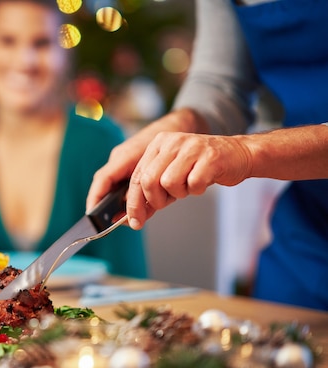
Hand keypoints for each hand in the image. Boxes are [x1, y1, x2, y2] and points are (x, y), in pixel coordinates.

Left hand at [126, 131, 250, 228]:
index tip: (134, 222)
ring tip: (189, 186)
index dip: (133, 203)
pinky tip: (203, 182)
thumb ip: (151, 195)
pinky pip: (193, 184)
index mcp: (158, 144)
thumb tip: (132, 219)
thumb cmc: (201, 168)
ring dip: (178, 193)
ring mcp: (191, 147)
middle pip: (149, 180)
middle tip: (168, 201)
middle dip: (155, 200)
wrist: (238, 155)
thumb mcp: (171, 177)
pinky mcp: (210, 157)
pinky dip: (197, 190)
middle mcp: (172, 142)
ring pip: (169, 183)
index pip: (137, 176)